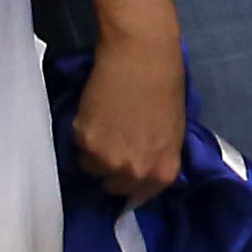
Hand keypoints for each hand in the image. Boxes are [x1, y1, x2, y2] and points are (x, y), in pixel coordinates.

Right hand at [74, 31, 186, 203]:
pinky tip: (94, 114)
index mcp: (163, 172)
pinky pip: (78, 149)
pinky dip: (82, 135)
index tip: (127, 171)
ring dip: (94, 152)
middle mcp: (135, 174)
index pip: (141, 196)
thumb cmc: (167, 86)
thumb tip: (143, 165)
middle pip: (114, 187)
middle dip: (113, 169)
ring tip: (103, 126)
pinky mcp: (84, 143)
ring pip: (91, 168)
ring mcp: (107, 161)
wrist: (142, 56)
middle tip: (114, 144)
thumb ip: (158, 156)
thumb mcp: (173, 131)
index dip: (133, 182)